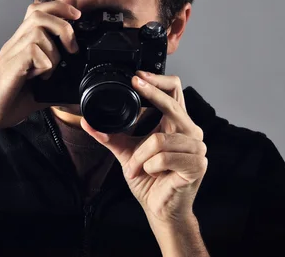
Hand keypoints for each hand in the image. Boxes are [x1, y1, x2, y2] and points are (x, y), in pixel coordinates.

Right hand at [0, 1, 80, 141]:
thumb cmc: (4, 102)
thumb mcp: (38, 93)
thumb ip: (54, 87)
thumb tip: (73, 92)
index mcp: (22, 45)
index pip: (38, 12)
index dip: (59, 8)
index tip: (76, 16)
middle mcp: (15, 44)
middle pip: (38, 13)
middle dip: (62, 24)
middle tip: (72, 47)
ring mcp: (12, 53)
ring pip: (37, 30)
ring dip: (53, 49)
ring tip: (51, 69)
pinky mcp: (11, 65)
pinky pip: (32, 50)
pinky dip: (45, 63)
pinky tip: (40, 77)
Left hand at [81, 71, 207, 226]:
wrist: (160, 208)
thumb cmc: (149, 179)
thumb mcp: (126, 152)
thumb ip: (109, 135)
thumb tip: (87, 122)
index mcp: (177, 124)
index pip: (175, 93)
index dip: (158, 81)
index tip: (137, 76)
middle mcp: (191, 132)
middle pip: (173, 104)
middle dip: (151, 93)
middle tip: (135, 83)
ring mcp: (197, 149)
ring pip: (159, 140)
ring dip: (140, 156)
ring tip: (137, 167)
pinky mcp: (197, 166)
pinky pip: (163, 157)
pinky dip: (149, 165)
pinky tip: (152, 172)